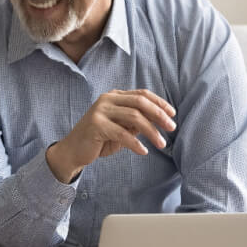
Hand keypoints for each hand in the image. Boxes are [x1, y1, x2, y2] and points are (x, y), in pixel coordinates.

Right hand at [47, 89, 175, 183]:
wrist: (73, 151)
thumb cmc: (99, 140)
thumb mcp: (122, 128)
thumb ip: (136, 122)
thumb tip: (159, 120)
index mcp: (115, 96)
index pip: (142, 94)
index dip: (159, 103)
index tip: (173, 114)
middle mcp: (107, 99)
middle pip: (140, 102)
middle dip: (159, 115)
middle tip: (172, 128)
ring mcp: (100, 111)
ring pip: (134, 117)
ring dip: (151, 131)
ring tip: (162, 144)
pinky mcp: (96, 125)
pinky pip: (122, 134)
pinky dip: (135, 143)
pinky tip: (143, 151)